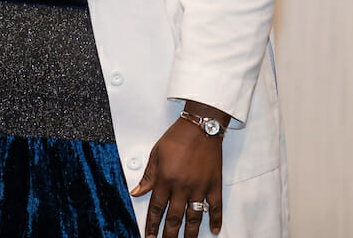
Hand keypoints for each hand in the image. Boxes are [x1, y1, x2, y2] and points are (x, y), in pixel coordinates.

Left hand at [130, 102, 226, 237]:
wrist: (201, 126)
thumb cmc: (176, 138)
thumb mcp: (156, 154)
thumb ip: (148, 176)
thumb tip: (136, 192)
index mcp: (165, 179)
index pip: (156, 208)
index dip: (152, 225)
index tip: (149, 237)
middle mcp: (182, 187)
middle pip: (174, 217)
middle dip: (168, 234)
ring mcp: (199, 187)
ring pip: (194, 217)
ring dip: (190, 233)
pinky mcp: (214, 184)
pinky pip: (215, 206)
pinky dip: (216, 219)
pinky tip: (215, 230)